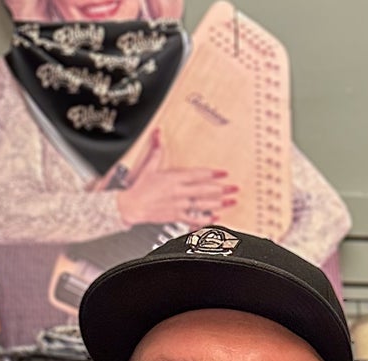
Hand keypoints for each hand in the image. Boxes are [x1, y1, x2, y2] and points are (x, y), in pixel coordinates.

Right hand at [114, 132, 237, 226]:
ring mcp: (179, 205)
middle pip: (205, 190)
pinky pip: (194, 219)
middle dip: (222, 189)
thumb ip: (157, 151)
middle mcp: (179, 192)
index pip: (197, 175)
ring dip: (219, 204)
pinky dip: (206, 220)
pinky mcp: (177, 217)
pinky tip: (216, 218)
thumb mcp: (148, 166)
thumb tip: (158, 133)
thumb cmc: (140, 188)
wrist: (132, 206)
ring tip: (231, 202)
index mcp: (173, 178)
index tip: (224, 173)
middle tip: (235, 189)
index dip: (212, 174)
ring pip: (203, 205)